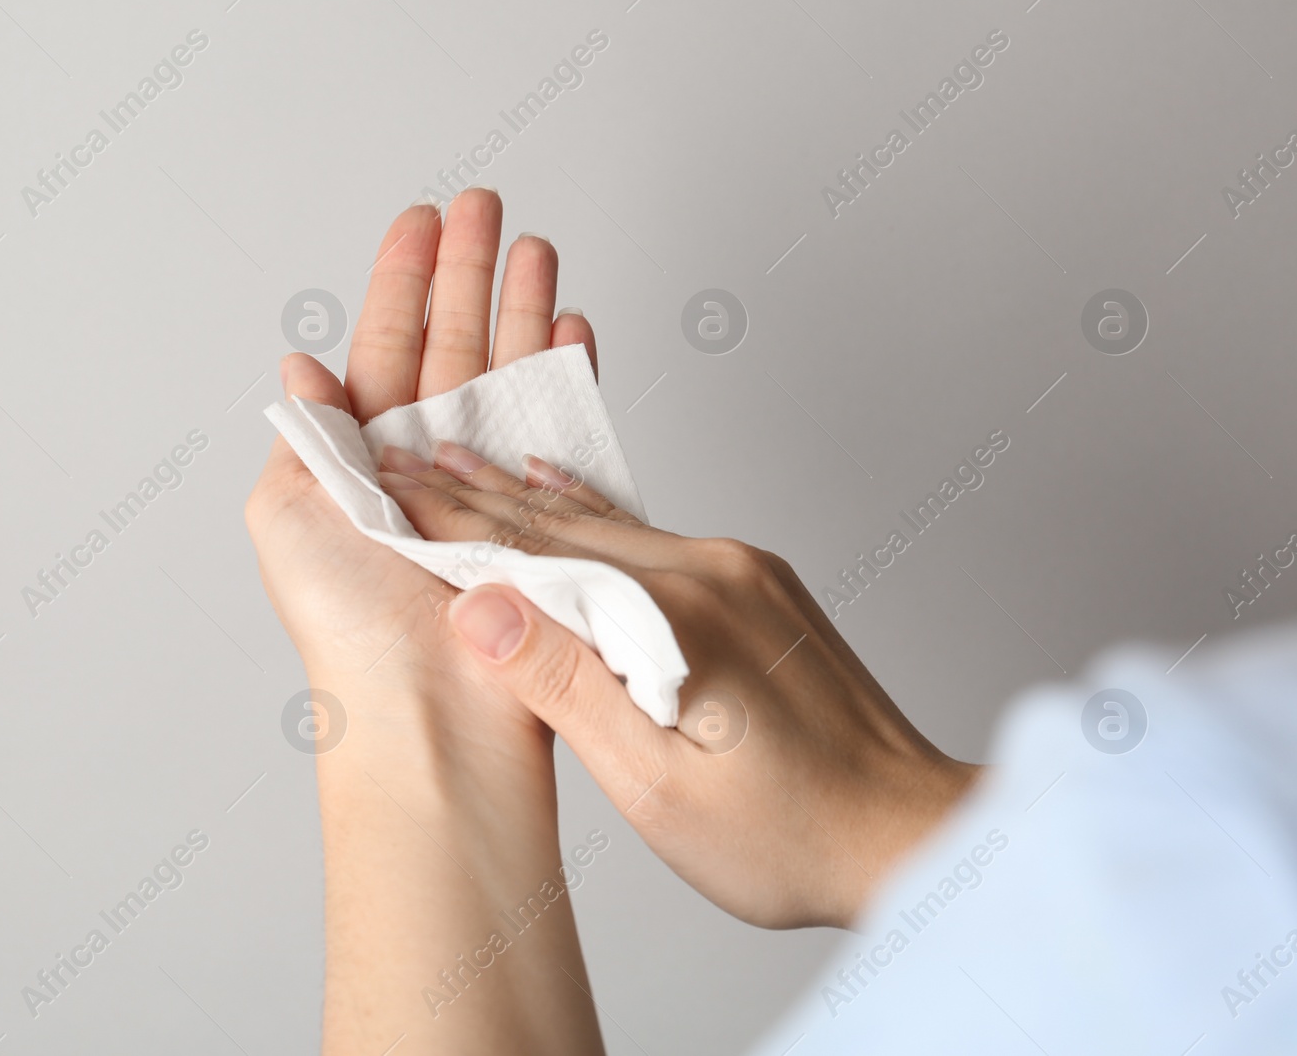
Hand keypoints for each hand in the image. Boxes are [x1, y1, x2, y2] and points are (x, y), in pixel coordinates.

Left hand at [245, 190, 607, 1054]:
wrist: (431, 713)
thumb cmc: (350, 629)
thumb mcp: (286, 517)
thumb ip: (302, 433)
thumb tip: (298, 366)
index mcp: (362, 461)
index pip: (385, 347)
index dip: (402, 280)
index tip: (420, 220)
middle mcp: (426, 466)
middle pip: (454, 343)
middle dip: (470, 269)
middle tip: (485, 203)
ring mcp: (490, 486)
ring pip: (512, 372)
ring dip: (523, 304)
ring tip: (537, 243)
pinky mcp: (546, 512)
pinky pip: (562, 427)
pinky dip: (570, 373)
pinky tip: (571, 323)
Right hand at [375, 447, 982, 928]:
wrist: (909, 831)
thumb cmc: (790, 837)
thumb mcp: (659, 788)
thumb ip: (566, 686)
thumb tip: (478, 605)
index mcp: (679, 615)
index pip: (536, 553)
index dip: (453, 523)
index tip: (386, 492)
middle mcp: (713, 569)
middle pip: (566, 522)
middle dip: (475, 494)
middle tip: (401, 461)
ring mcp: (742, 569)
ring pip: (608, 521)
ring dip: (526, 497)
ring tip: (459, 459)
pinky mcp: (759, 583)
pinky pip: (651, 535)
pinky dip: (591, 514)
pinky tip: (558, 489)